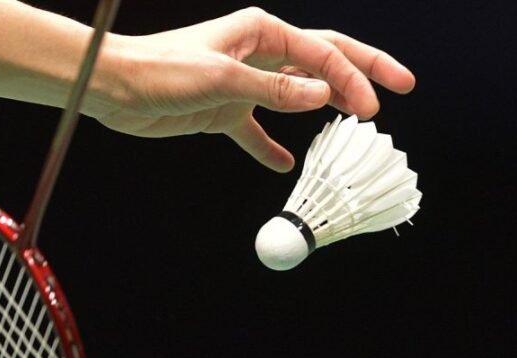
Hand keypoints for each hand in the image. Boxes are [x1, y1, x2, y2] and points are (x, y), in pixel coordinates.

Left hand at [99, 7, 415, 171]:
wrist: (115, 89)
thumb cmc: (159, 71)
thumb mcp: (223, 79)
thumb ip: (275, 90)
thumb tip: (324, 95)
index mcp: (261, 33)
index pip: (322, 53)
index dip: (354, 78)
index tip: (373, 107)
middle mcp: (258, 54)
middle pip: (323, 61)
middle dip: (363, 72)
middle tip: (401, 85)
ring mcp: (245, 84)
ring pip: (298, 94)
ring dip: (326, 107)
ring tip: (356, 122)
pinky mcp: (227, 111)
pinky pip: (259, 131)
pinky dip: (272, 147)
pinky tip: (284, 164)